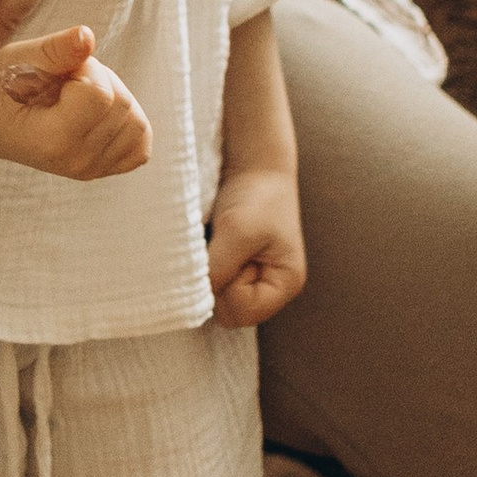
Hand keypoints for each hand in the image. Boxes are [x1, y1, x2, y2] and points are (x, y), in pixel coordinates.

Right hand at [0, 22, 150, 179]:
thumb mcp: (16, 59)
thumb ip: (55, 49)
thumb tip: (88, 36)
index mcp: (52, 141)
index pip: (101, 95)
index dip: (85, 68)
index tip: (57, 71)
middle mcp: (75, 164)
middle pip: (123, 105)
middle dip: (99, 78)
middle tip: (62, 80)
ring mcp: (89, 171)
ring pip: (137, 122)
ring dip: (113, 96)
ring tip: (75, 94)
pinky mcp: (100, 170)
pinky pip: (140, 143)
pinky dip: (127, 122)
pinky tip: (97, 113)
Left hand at [208, 171, 305, 326]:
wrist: (254, 163)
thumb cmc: (257, 195)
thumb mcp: (237, 231)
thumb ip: (218, 268)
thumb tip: (192, 296)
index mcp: (285, 284)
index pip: (242, 314)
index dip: (226, 288)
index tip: (231, 253)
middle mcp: (269, 288)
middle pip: (227, 309)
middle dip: (218, 279)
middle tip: (224, 245)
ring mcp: (251, 278)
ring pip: (215, 295)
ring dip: (208, 269)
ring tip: (219, 239)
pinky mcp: (234, 265)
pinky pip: (210, 279)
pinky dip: (204, 261)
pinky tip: (213, 239)